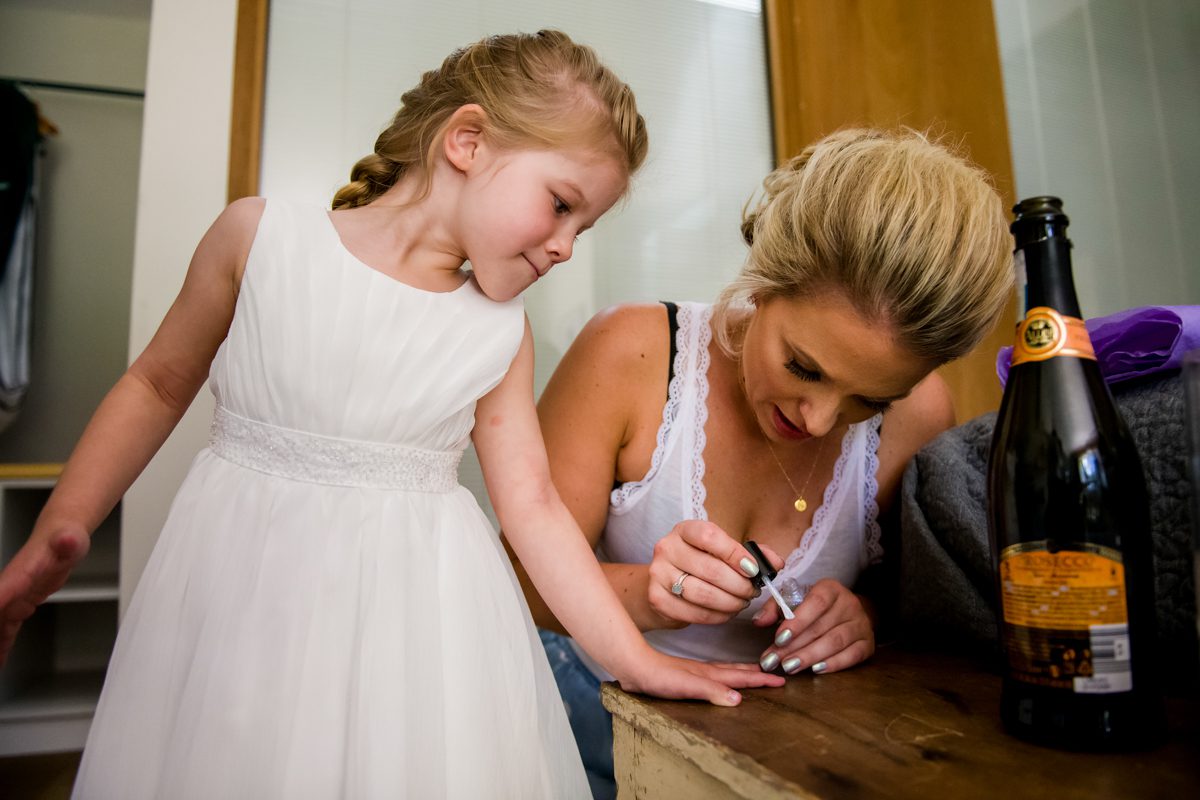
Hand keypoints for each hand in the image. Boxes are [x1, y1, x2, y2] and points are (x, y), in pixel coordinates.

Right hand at [0, 524, 89, 665]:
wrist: (62, 534)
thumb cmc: (66, 538)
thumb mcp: (70, 540)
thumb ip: (67, 542)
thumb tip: (67, 540)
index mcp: (18, 574)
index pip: (0, 593)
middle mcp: (9, 588)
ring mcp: (12, 598)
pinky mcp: (20, 605)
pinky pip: (6, 629)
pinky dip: (1, 645)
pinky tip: (0, 660)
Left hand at [617, 646, 786, 705]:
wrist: (634, 666)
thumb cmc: (658, 677)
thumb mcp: (687, 686)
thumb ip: (712, 691)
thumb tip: (738, 699)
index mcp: (710, 674)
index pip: (741, 676)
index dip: (761, 679)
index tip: (781, 679)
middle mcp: (706, 671)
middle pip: (738, 671)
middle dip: (758, 673)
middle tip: (776, 675)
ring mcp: (696, 672)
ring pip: (727, 671)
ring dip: (744, 672)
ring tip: (756, 672)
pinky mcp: (686, 676)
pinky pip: (715, 674)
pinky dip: (726, 675)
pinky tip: (722, 679)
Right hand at [646, 520, 784, 627]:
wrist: (663, 583)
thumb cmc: (698, 564)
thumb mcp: (721, 551)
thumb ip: (751, 554)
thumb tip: (776, 563)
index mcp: (684, 530)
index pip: (709, 537)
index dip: (735, 554)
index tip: (754, 569)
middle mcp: (667, 548)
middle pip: (710, 570)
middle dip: (739, 585)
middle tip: (752, 592)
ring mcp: (659, 574)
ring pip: (702, 594)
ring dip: (730, 603)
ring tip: (741, 603)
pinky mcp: (657, 599)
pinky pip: (694, 613)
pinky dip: (717, 616)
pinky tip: (726, 612)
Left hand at [753, 578, 873, 675]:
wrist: (850, 613)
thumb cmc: (816, 607)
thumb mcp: (795, 599)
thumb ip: (775, 608)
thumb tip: (758, 621)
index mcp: (831, 588)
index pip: (816, 602)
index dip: (797, 621)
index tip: (779, 638)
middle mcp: (849, 604)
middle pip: (821, 627)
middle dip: (794, 646)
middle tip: (774, 660)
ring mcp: (861, 624)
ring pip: (835, 642)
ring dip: (810, 656)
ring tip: (790, 667)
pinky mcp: (867, 644)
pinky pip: (852, 655)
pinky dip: (834, 664)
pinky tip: (815, 670)